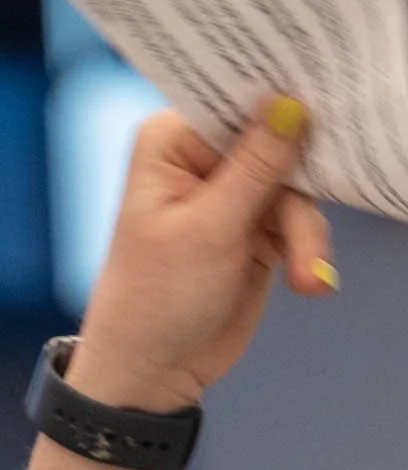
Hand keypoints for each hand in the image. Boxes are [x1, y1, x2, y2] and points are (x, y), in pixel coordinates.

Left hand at [69, 95, 337, 412]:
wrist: (154, 371)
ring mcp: (233, 193)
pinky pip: (302, 220)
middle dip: (299, 187)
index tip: (316, 111)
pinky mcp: (258, 227)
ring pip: (297, 186)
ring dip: (306, 234)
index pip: (234, 98)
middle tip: (305, 230)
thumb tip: (290, 102)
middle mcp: (202, 158)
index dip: (278, 101)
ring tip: (304, 279)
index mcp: (172, 141)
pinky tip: (308, 282)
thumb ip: (256, 165)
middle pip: (278, 141)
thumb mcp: (209, 228)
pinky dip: (308, 250)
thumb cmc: (155, 299)